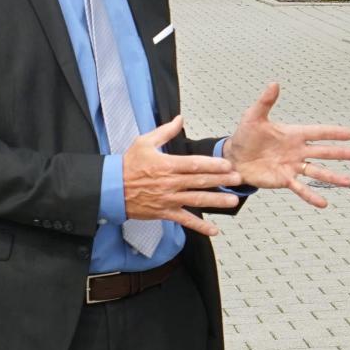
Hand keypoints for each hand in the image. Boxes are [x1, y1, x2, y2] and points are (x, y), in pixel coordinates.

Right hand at [123, 115, 241, 236]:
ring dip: (216, 201)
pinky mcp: (165, 212)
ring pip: (196, 200)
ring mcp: (168, 199)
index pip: (194, 164)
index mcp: (166, 165)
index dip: (212, 165)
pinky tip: (214, 230)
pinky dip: (199, 226)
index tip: (227, 164)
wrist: (111, 188)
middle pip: (200, 181)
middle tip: (238, 180)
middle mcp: (170, 183)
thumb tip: (180, 119)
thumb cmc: (128, 165)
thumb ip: (165, 131)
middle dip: (221, 181)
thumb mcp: (144, 142)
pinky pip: (185, 220)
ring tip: (233, 201)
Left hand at [221, 83, 349, 207]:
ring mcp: (292, 166)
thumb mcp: (253, 117)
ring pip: (316, 172)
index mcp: (293, 134)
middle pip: (323, 152)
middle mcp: (297, 151)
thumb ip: (265, 102)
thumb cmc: (244, 136)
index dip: (333, 133)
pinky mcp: (284, 180)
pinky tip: (323, 203)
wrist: (233, 158)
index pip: (317, 132)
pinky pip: (300, 188)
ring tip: (349, 182)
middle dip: (342, 153)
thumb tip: (274, 83)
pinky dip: (311, 195)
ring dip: (332, 177)